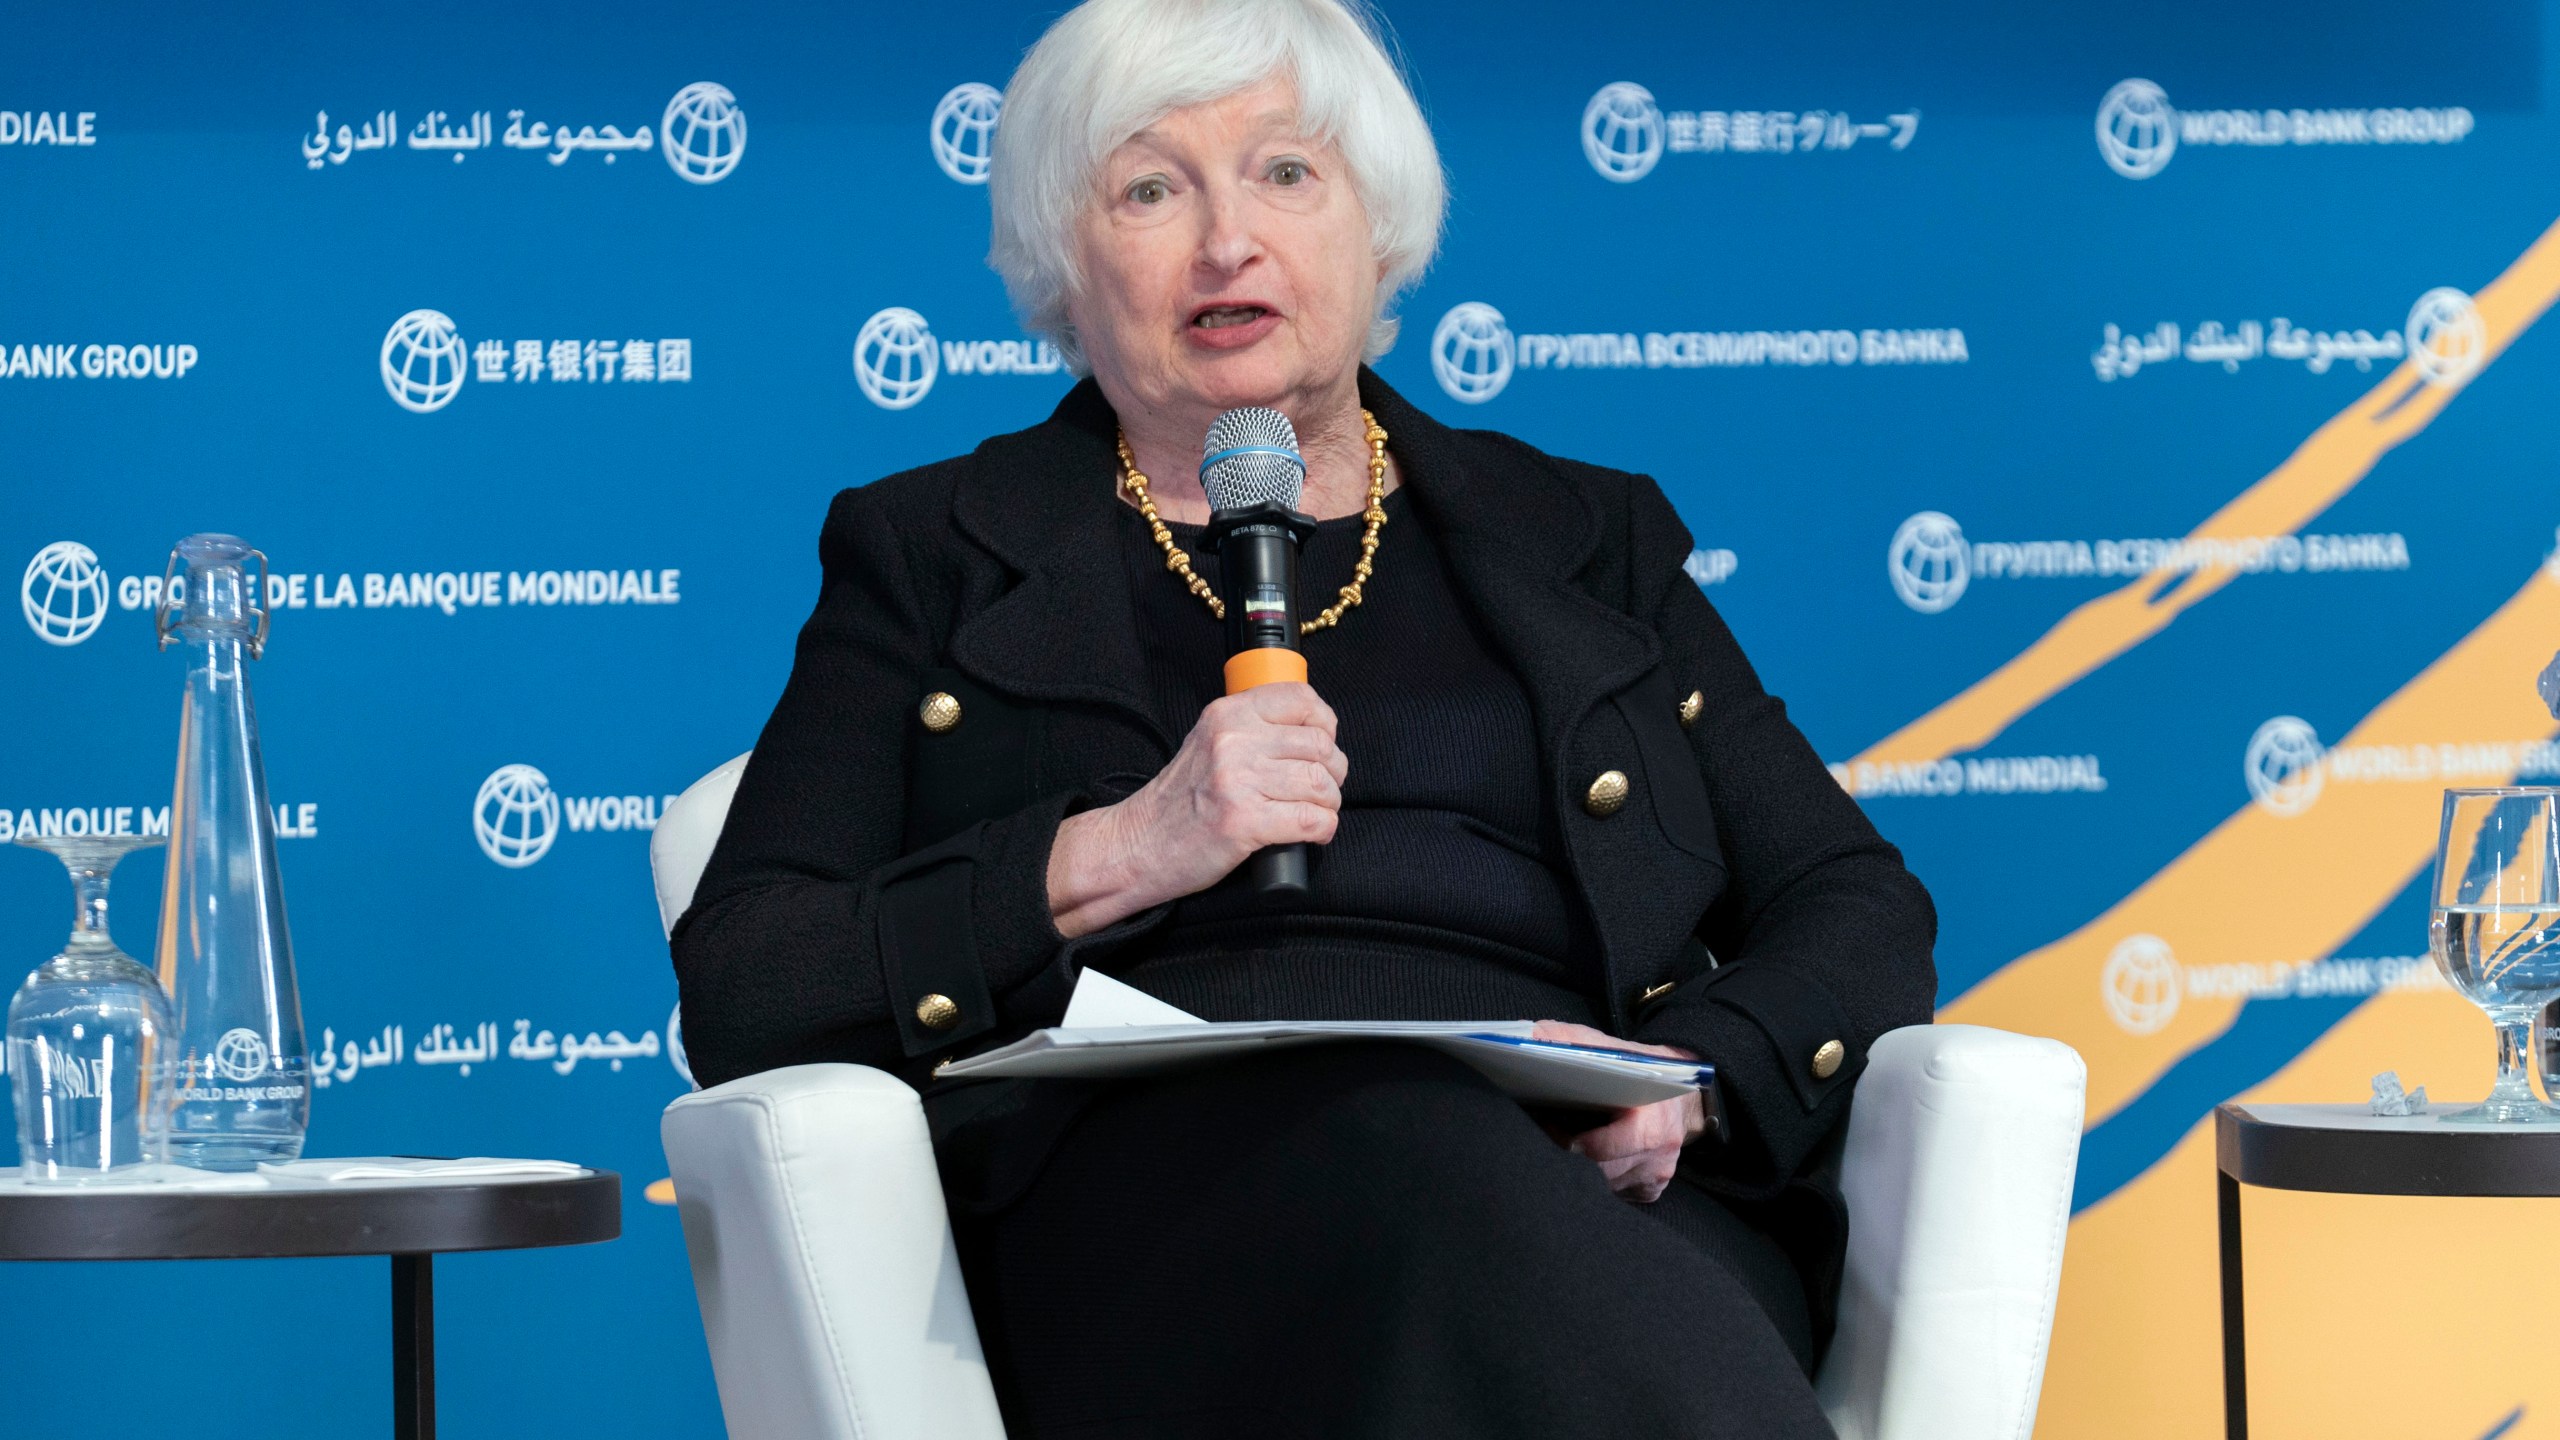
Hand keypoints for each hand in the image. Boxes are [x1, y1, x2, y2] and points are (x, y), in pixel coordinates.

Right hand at [1048, 683, 1346, 936]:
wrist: (1140, 844)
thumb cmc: (1179, 801)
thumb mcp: (1209, 742)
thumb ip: (1251, 728)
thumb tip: (1313, 730)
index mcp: (1227, 715)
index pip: (1300, 698)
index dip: (1325, 722)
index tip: (1323, 743)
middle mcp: (1233, 741)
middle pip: (1319, 746)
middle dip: (1333, 772)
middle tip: (1321, 789)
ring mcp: (1238, 782)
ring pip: (1320, 785)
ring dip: (1329, 804)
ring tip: (1315, 812)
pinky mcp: (1245, 822)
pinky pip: (1312, 820)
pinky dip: (1322, 829)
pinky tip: (1313, 833)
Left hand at [1531, 1020, 1708, 1203]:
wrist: (1685, 1093)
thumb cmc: (1643, 1070)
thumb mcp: (1612, 1048)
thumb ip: (1571, 1041)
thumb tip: (1533, 1039)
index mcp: (1651, 1121)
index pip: (1600, 1150)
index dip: (1567, 1141)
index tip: (1548, 1125)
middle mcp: (1659, 1154)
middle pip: (1598, 1172)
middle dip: (1570, 1156)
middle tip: (1550, 1133)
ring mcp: (1657, 1175)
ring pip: (1603, 1185)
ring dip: (1581, 1169)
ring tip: (1568, 1139)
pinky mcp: (1652, 1189)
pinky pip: (1614, 1193)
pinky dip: (1599, 1178)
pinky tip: (1592, 1157)